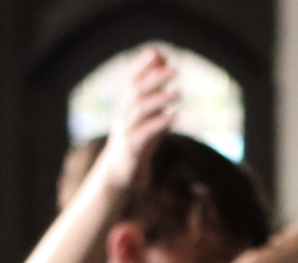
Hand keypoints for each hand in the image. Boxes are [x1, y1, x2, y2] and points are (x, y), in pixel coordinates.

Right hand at [95, 49, 182, 190]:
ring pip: (139, 110)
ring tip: (178, 93)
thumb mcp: (147, 119)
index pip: (131, 80)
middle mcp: (122, 115)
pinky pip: (145, 134)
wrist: (119, 175)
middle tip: (174, 69)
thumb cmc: (136, 144)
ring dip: (159, 99)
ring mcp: (125, 131)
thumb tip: (168, 76)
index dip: (142, 65)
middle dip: (154, 78)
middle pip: (136, 91)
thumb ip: (156, 99)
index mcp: (125, 106)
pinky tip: (173, 117)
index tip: (156, 52)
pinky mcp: (132, 149)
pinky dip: (159, 123)